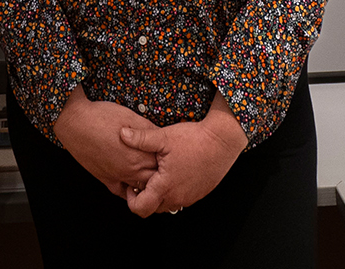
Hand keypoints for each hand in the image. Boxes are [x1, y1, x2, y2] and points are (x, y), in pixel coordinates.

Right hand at [51, 89, 160, 199]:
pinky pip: (121, 192)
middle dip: (162, 174)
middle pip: (154, 179)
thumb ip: (148, 130)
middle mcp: (130, 170)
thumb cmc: (102, 117)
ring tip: (154, 177)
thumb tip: (161, 136)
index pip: (163, 164)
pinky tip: (133, 185)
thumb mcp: (131, 117)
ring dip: (148, 183)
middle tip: (166, 167)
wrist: (75, 122)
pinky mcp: (105, 178)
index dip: (169, 159)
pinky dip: (130, 191)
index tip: (172, 155)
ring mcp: (117, 176)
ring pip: (140, 188)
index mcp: (139, 155)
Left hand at [119, 96, 247, 216]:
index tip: (130, 186)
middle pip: (153, 209)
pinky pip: (180, 199)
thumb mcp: (163, 137)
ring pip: (167, 205)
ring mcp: (190, 197)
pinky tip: (173, 172)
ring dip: (159, 195)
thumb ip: (141, 139)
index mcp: (165, 186)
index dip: (130, 200)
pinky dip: (173, 191)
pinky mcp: (199, 193)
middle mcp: (177, 196)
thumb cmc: (194, 139)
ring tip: (158, 174)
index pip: (140, 208)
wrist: (222, 140)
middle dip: (144, 197)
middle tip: (143, 178)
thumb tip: (122, 134)